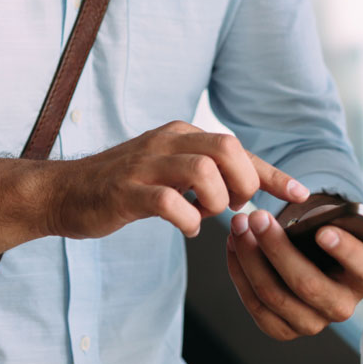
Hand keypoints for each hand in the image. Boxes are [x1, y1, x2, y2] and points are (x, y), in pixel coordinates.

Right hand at [48, 122, 307, 238]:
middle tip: (235, 208)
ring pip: (202, 170)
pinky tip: (186, 228)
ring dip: (216, 200)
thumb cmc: (121, 187)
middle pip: (226, 148)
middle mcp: (165, 142)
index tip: (301, 194)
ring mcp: (144, 165)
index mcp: (180, 135)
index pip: (237, 148)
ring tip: (209, 216)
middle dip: (243, 182)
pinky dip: (187, 220)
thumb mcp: (168, 173)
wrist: (61, 193)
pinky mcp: (125, 191)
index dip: (272, 172)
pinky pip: (168, 202)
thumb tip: (247, 192)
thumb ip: (204, 177)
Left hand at [224, 204, 362, 340]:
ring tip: (239, 226)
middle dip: (277, 248)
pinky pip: (255, 305)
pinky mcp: (282, 330)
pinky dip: (239, 273)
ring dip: (250, 258)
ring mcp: (310, 323)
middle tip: (257, 217)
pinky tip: (232, 246)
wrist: (318, 270)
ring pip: (274, 295)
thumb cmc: (334, 245)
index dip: (345, 250)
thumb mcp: (354, 235)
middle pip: (307, 283)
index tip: (324, 231)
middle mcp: (341, 308)